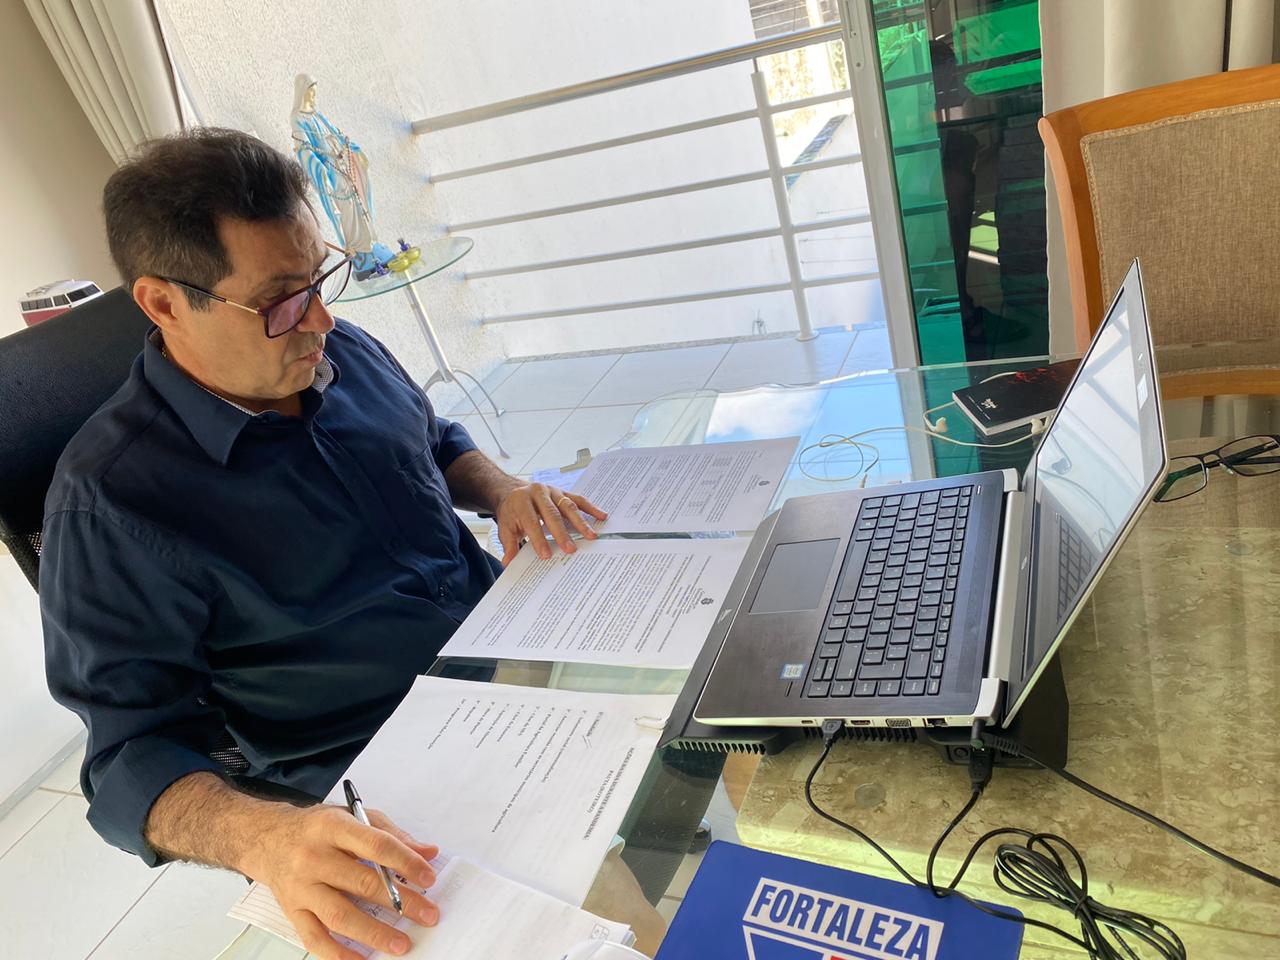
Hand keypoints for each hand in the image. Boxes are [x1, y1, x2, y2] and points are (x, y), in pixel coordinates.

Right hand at [245, 803, 439, 959]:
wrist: (268, 839)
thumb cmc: (316, 828)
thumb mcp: (353, 816)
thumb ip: (391, 834)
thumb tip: (428, 852)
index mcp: (333, 827)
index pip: (376, 845)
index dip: (406, 862)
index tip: (429, 877)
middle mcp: (314, 857)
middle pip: (362, 883)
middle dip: (401, 902)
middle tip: (427, 914)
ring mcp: (301, 887)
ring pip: (340, 915)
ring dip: (374, 932)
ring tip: (401, 943)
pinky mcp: (292, 911)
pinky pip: (315, 938)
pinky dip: (338, 954)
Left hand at [494, 482, 607, 565]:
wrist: (514, 492)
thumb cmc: (512, 513)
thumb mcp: (506, 527)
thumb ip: (508, 544)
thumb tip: (508, 563)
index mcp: (522, 501)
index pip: (531, 521)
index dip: (538, 539)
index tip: (546, 555)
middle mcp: (538, 493)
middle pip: (552, 514)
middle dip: (562, 533)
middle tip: (570, 549)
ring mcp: (553, 491)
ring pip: (568, 506)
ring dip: (580, 522)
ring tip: (591, 536)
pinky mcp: (563, 492)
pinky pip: (579, 500)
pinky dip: (591, 508)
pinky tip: (601, 517)